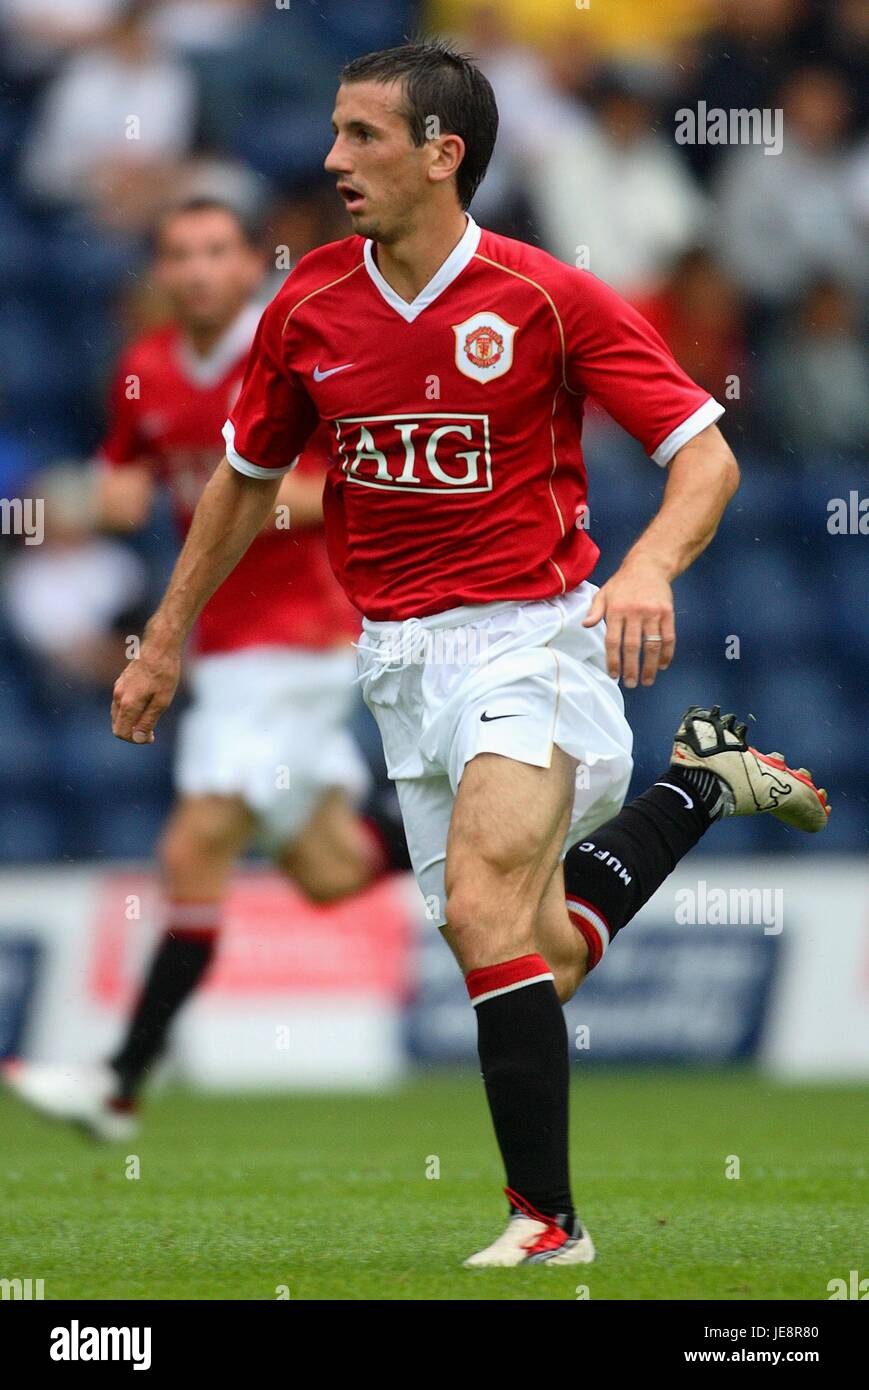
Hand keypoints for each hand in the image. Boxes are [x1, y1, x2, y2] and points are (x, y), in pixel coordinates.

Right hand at [111, 636, 180, 743]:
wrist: (159, 647)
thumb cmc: (164, 673)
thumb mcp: (162, 701)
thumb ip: (148, 721)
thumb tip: (138, 738)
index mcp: (128, 703)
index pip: (121, 733)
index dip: (135, 740)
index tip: (151, 737)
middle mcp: (118, 697)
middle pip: (118, 726)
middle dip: (133, 732)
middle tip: (152, 731)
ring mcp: (118, 688)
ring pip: (118, 715)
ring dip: (131, 722)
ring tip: (151, 717)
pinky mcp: (120, 682)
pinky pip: (120, 704)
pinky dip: (129, 711)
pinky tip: (146, 705)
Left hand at [582, 560, 674, 686]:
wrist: (648, 565)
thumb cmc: (622, 583)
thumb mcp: (604, 593)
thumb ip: (595, 611)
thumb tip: (586, 625)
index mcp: (616, 610)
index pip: (613, 641)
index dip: (613, 660)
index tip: (614, 675)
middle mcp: (634, 612)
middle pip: (633, 646)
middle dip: (631, 668)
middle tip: (630, 684)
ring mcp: (653, 613)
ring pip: (652, 645)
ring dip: (650, 666)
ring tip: (647, 681)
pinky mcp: (668, 613)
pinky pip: (668, 637)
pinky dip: (667, 653)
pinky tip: (663, 665)